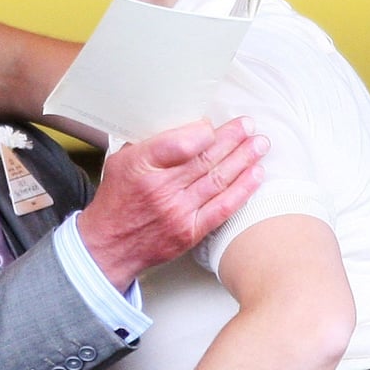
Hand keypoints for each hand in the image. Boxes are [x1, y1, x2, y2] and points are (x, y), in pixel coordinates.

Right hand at [78, 117, 266, 291]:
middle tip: (248, 124)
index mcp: (140, 165)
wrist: (110, 245)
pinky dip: (242, 189)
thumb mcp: (121, 160)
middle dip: (232, 138)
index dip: (202, 132)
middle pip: (205, 159)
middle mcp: (161, 189)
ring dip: (243, 159)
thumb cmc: (117, 198)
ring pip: (218, 179)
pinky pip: (222, 207)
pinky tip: (256, 174)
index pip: (178, 143)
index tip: (212, 123)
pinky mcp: (190, 231)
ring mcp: (178, 212)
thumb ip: (150, 143)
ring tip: (259, 144)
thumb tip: (185, 125)